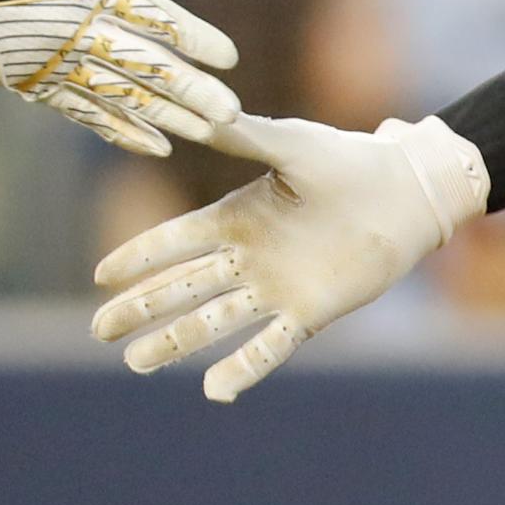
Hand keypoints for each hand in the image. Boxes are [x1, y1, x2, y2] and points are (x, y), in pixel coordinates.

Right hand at [90, 112, 488, 400]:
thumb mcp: (291, 145)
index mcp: (237, 216)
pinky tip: (213, 390)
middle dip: (140, 308)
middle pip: (180, 288)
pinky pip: (268, 347)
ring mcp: (274, 288)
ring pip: (212, 321)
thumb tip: (201, 114)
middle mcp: (248, 257)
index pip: (174, 242)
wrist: (404, 194)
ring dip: (174, 341)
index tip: (101, 277)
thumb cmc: (348, 161)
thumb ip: (246, 138)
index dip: (138, 258)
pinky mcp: (308, 313)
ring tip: (136, 362)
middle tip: (101, 331)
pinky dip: (242, 369)